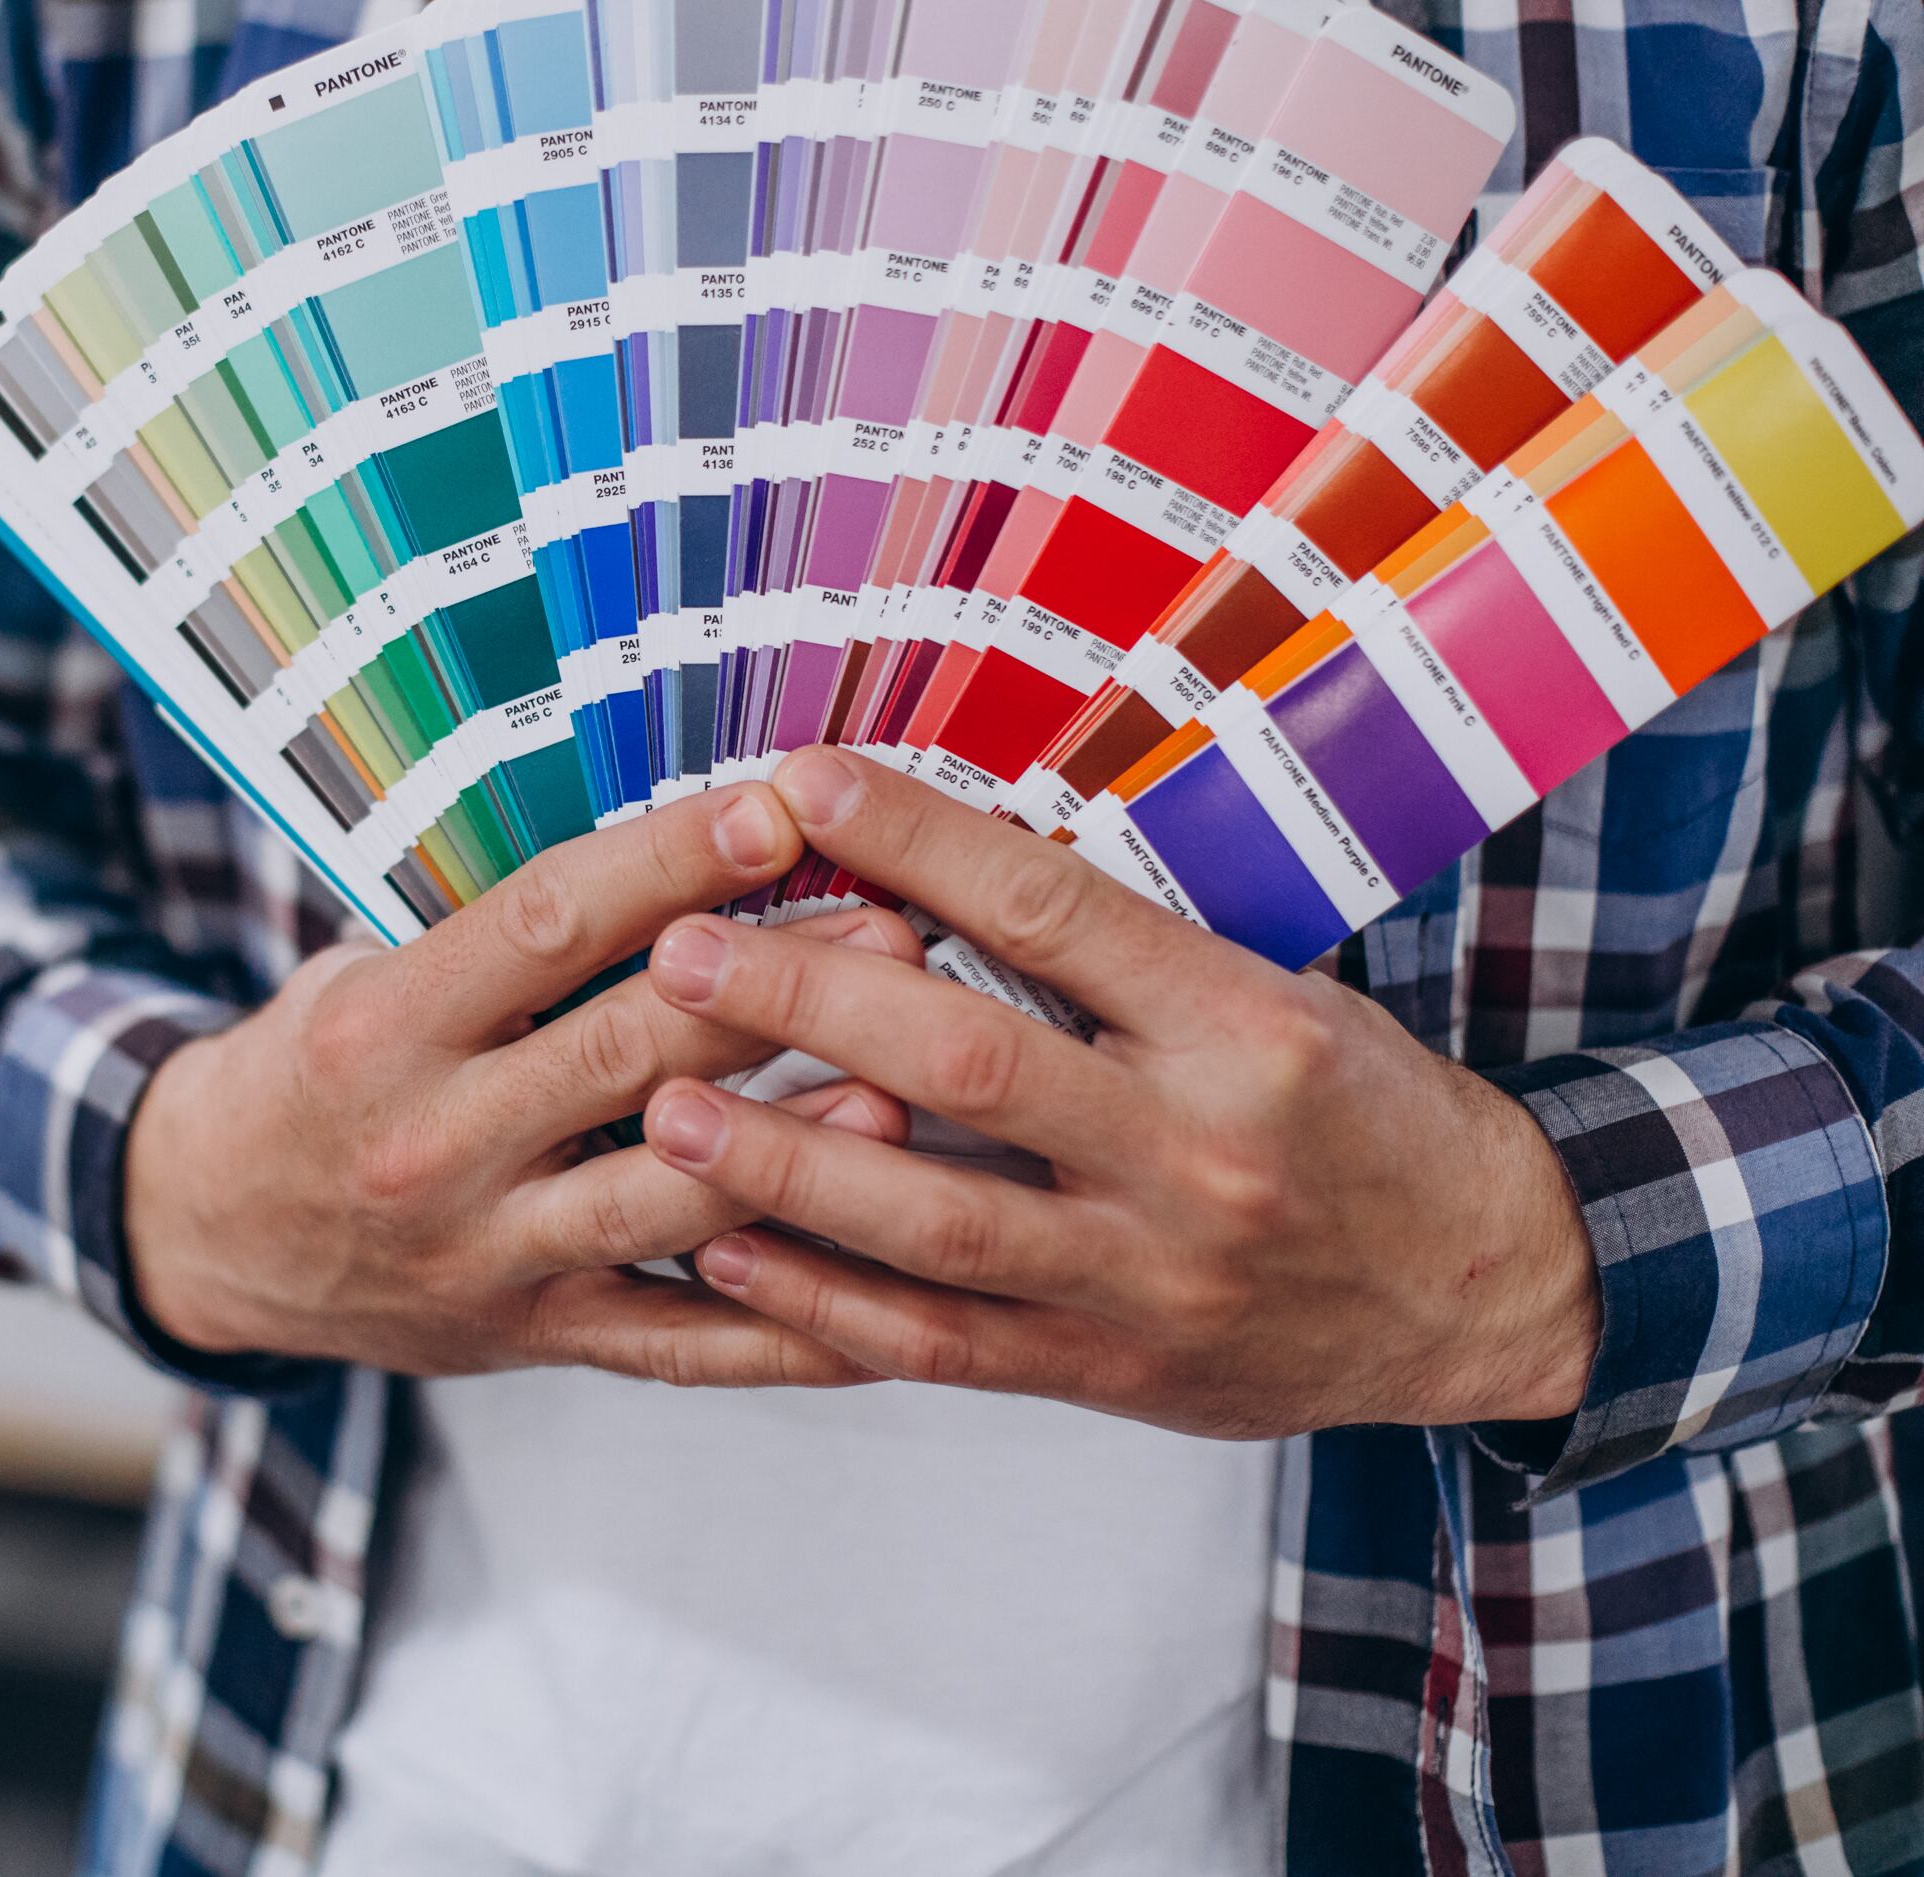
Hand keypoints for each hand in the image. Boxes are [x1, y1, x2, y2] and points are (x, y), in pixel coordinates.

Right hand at [126, 782, 898, 1385]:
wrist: (204, 1231)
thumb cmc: (312, 1072)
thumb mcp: (359, 974)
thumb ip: (497, 935)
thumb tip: (675, 850)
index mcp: (384, 1029)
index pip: (544, 926)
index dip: (668, 864)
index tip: (776, 809)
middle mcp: (430, 1144)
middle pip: (625, 1054)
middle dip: (772, 985)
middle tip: (897, 923)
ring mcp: (484, 1254)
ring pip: (664, 1199)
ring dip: (796, 1143)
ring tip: (907, 1087)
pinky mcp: (531, 1336)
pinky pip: (680, 1340)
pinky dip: (790, 1323)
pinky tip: (888, 1288)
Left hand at [636, 747, 1602, 1438]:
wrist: (1490, 1289)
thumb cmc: (1363, 1116)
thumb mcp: (1280, 995)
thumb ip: (1121, 951)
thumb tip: (940, 854)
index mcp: (1243, 1025)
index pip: (1052, 908)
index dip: (915, 840)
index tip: (800, 783)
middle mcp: (1198, 1149)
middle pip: (972, 1061)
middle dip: (807, 1003)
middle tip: (681, 950)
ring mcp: (1151, 1273)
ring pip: (938, 1218)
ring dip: (786, 1164)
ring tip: (664, 1111)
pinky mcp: (1113, 1371)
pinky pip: (945, 1342)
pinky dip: (827, 1300)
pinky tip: (731, 1250)